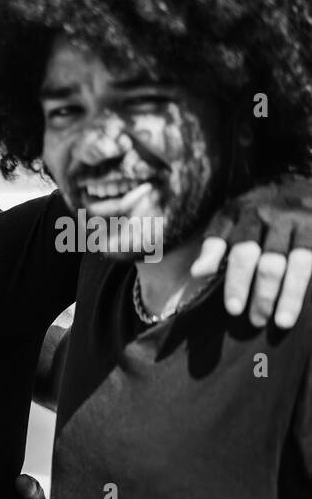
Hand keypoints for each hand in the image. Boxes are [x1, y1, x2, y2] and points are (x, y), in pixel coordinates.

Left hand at [190, 177, 311, 327]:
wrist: (294, 176)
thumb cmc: (254, 208)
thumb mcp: (228, 218)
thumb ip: (213, 245)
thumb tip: (198, 274)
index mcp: (246, 216)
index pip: (240, 253)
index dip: (237, 282)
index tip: (233, 309)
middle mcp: (275, 218)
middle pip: (269, 264)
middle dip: (262, 295)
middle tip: (255, 320)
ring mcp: (302, 222)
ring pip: (299, 265)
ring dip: (289, 296)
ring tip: (282, 322)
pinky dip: (306, 282)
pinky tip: (302, 305)